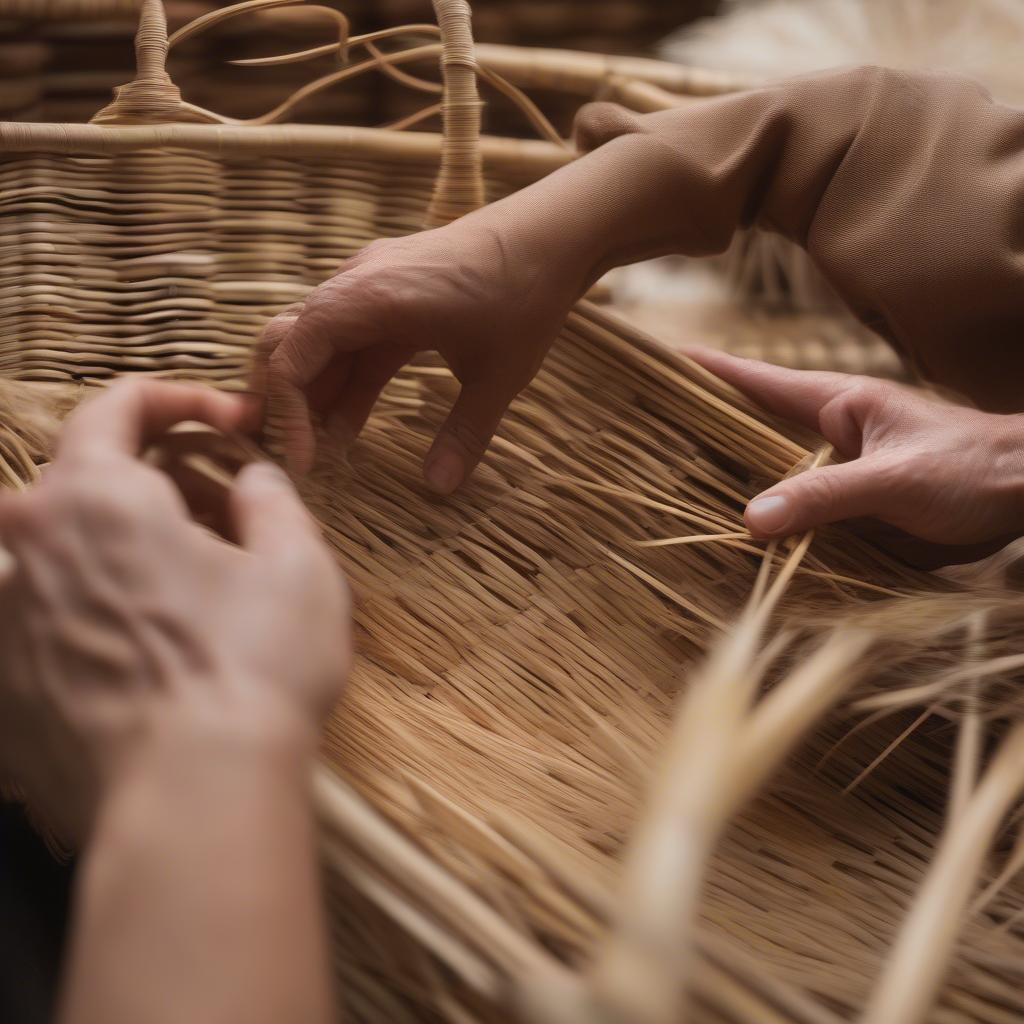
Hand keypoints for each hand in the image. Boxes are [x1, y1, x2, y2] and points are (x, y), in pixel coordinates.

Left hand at [0, 379, 350, 840]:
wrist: (192, 802)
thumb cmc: (252, 669)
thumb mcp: (299, 563)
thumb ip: (271, 497)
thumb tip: (251, 480)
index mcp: (96, 498)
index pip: (114, 406)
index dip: (180, 401)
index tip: (231, 422)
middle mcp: (28, 548)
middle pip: (87, 480)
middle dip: (163, 484)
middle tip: (229, 519)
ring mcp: (7, 621)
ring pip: (67, 553)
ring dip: (127, 551)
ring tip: (194, 590)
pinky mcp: (4, 688)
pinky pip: (50, 620)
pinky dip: (100, 613)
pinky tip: (157, 652)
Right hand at [259, 217, 582, 491]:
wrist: (552, 233)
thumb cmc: (524, 295)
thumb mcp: (499, 376)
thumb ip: (466, 433)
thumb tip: (439, 489)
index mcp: (369, 298)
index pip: (292, 356)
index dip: (288, 414)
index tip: (306, 463)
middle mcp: (357, 283)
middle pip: (288, 342)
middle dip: (284, 402)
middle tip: (294, 456)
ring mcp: (370, 282)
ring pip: (318, 342)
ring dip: (318, 395)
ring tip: (325, 452)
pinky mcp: (388, 288)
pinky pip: (351, 336)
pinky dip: (345, 378)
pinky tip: (350, 424)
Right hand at [687, 347, 1023, 566]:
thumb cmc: (972, 468)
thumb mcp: (895, 478)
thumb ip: (825, 495)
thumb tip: (751, 519)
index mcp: (836, 403)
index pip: (756, 380)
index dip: (706, 370)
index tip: (657, 360)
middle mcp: (829, 434)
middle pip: (751, 428)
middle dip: (701, 430)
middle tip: (643, 434)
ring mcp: (839, 472)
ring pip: (771, 474)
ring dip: (729, 482)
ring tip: (670, 489)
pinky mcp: (852, 508)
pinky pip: (797, 512)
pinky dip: (767, 522)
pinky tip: (736, 540)